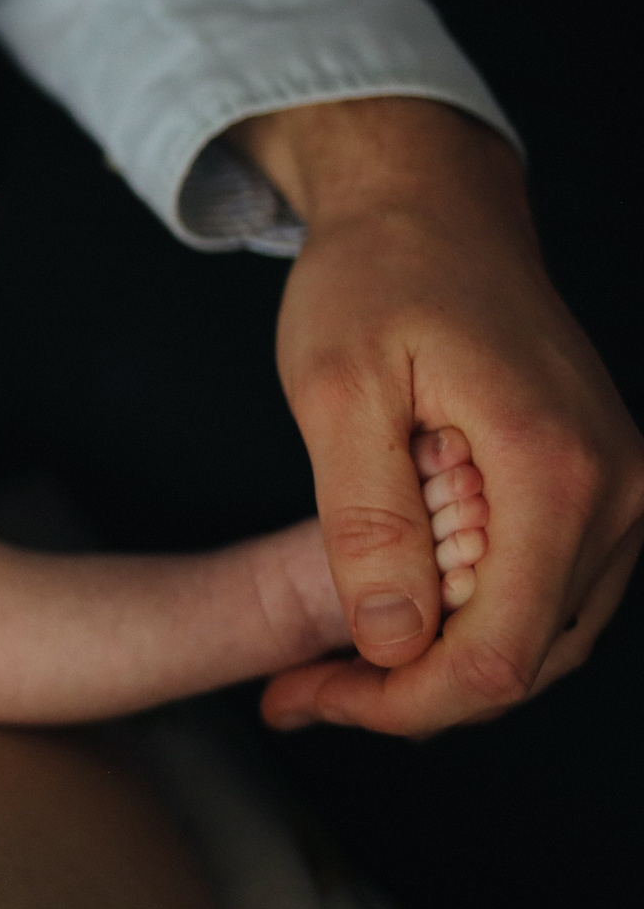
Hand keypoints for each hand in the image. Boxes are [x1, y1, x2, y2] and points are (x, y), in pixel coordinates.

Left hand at [237, 98, 643, 735]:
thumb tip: (390, 642)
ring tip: (327, 667)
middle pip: (528, 662)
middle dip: (408, 696)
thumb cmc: (375, 279)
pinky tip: (390, 619)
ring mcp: (622, 491)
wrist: (430, 205)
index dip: (397, 703)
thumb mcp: (337, 390)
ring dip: (438, 670)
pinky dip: (473, 626)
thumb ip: (367, 521)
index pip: (498, 654)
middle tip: (297, 693)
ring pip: (545, 641)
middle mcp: (618, 492)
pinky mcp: (602, 487)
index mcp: (557, 471)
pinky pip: (551, 595)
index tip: (301, 698)